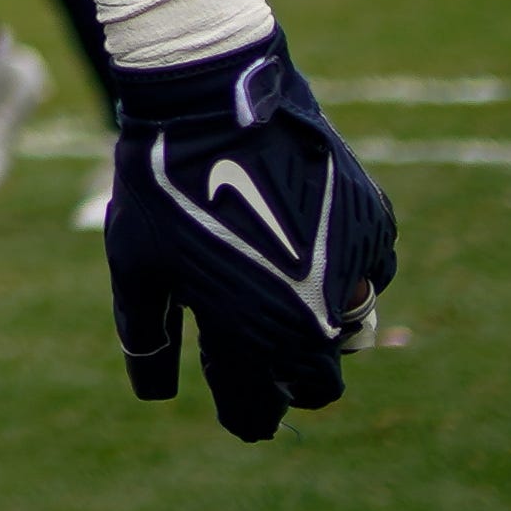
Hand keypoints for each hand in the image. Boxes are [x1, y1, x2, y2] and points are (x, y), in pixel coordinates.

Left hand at [105, 29, 396, 441]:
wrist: (212, 95)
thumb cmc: (161, 179)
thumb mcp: (137, 262)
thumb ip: (148, 335)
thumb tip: (155, 392)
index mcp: (249, 335)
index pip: (256, 410)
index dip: (243, 415)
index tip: (237, 410)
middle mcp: (310, 315)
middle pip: (316, 386)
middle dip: (288, 381)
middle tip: (260, 356)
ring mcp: (350, 269)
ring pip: (349, 331)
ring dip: (320, 325)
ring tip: (280, 286)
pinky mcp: (373, 223)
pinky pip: (371, 271)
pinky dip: (346, 270)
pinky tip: (309, 240)